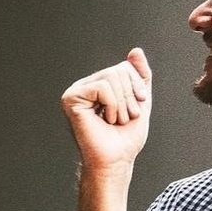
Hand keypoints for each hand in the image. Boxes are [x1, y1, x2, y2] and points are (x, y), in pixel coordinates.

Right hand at [60, 48, 152, 173]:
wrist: (116, 160)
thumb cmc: (125, 138)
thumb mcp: (140, 101)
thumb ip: (139, 76)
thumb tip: (135, 50)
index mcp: (99, 85)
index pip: (125, 67)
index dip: (137, 87)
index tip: (133, 110)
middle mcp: (85, 86)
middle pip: (119, 69)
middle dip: (130, 96)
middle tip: (123, 119)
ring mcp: (76, 91)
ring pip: (112, 76)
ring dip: (122, 104)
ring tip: (114, 121)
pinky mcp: (71, 99)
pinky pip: (102, 87)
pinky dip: (112, 105)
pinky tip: (105, 120)